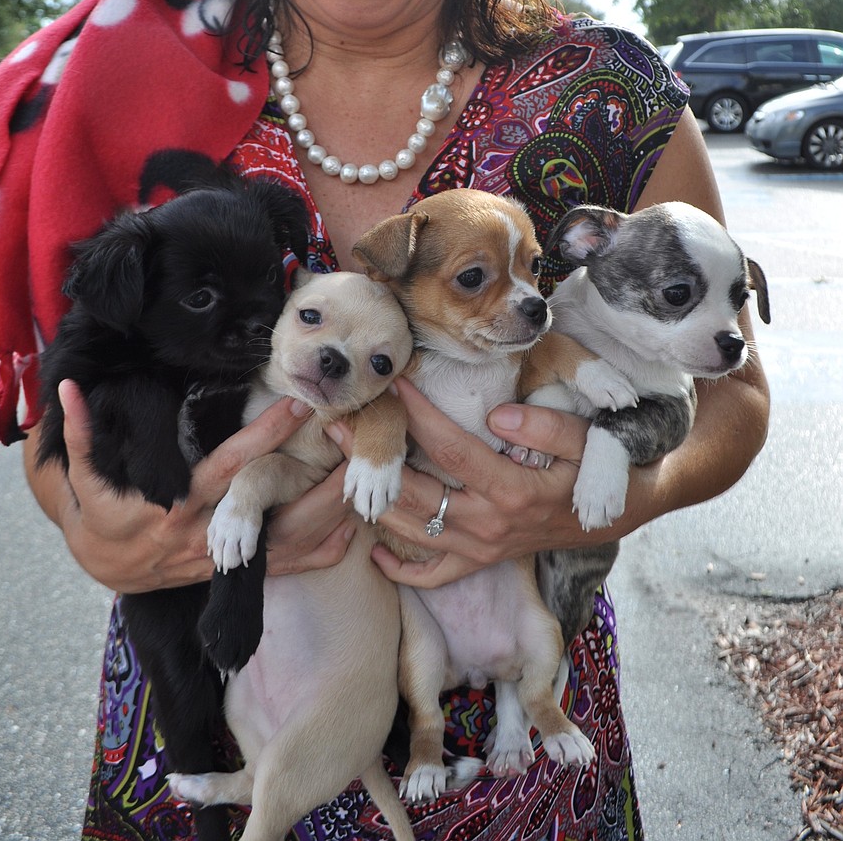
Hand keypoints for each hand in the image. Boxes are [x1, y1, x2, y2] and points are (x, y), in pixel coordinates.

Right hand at [29, 380, 354, 592]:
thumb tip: (69, 389)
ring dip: (326, 516)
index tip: (297, 406)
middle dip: (314, 481)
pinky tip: (348, 532)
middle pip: (273, 509)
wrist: (104, 567)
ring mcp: (224, 558)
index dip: (262, 438)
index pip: (229, 467)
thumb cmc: (101, 514)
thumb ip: (83, 433)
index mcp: (177, 505)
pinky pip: (285, 569)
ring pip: (286, 543)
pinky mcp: (234, 572)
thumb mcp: (86, 477)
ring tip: (362, 481)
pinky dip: (318, 554)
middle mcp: (207, 534)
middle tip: (351, 446)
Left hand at [328, 377, 624, 589]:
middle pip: (415, 493)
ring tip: (341, 470)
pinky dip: (400, 568)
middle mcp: (489, 524)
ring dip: (374, 503)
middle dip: (374, 460)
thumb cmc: (601, 465)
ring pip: (413, 533)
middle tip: (339, 426)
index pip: (450, 449)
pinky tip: (372, 549)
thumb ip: (546, 427)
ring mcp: (482, 548)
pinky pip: (434, 574)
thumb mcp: (587, 440)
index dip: (418, 416)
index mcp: (511, 490)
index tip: (394, 385)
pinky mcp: (482, 560)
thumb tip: (497, 415)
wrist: (622, 508)